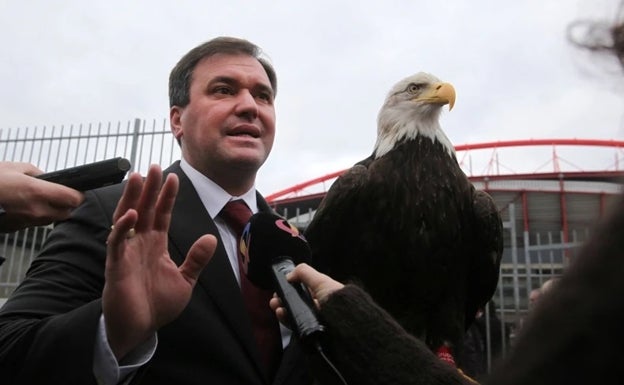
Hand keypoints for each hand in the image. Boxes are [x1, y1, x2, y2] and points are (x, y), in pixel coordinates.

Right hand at [0, 162, 83, 231]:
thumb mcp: (17, 168)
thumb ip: (38, 174)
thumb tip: (49, 179)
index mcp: (37, 192)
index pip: (73, 199)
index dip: (78, 194)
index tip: (77, 190)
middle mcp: (35, 210)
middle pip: (67, 212)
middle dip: (66, 203)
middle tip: (60, 194)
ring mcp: (26, 221)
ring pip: (52, 219)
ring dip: (53, 210)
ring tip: (41, 199)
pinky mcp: (18, 228)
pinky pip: (37, 223)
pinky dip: (38, 216)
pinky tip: (28, 206)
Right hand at [103, 164, 216, 359]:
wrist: (140, 329)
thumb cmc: (157, 305)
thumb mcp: (185, 280)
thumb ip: (196, 260)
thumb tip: (210, 238)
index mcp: (155, 245)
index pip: (162, 214)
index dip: (167, 196)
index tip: (174, 177)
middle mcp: (140, 244)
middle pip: (144, 209)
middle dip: (149, 188)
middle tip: (154, 166)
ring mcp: (126, 252)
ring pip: (126, 218)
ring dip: (132, 198)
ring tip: (138, 177)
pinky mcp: (115, 265)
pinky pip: (116, 242)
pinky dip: (122, 227)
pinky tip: (131, 213)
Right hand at [269, 263, 343, 324]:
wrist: (344, 324)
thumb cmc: (337, 301)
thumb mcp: (321, 280)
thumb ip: (304, 273)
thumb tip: (289, 274)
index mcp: (322, 292)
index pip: (302, 289)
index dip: (290, 287)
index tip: (281, 287)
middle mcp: (318, 306)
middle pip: (296, 301)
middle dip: (283, 298)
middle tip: (276, 298)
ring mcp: (313, 319)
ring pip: (293, 313)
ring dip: (282, 309)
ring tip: (277, 306)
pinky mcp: (309, 331)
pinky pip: (294, 325)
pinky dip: (286, 320)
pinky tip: (282, 315)